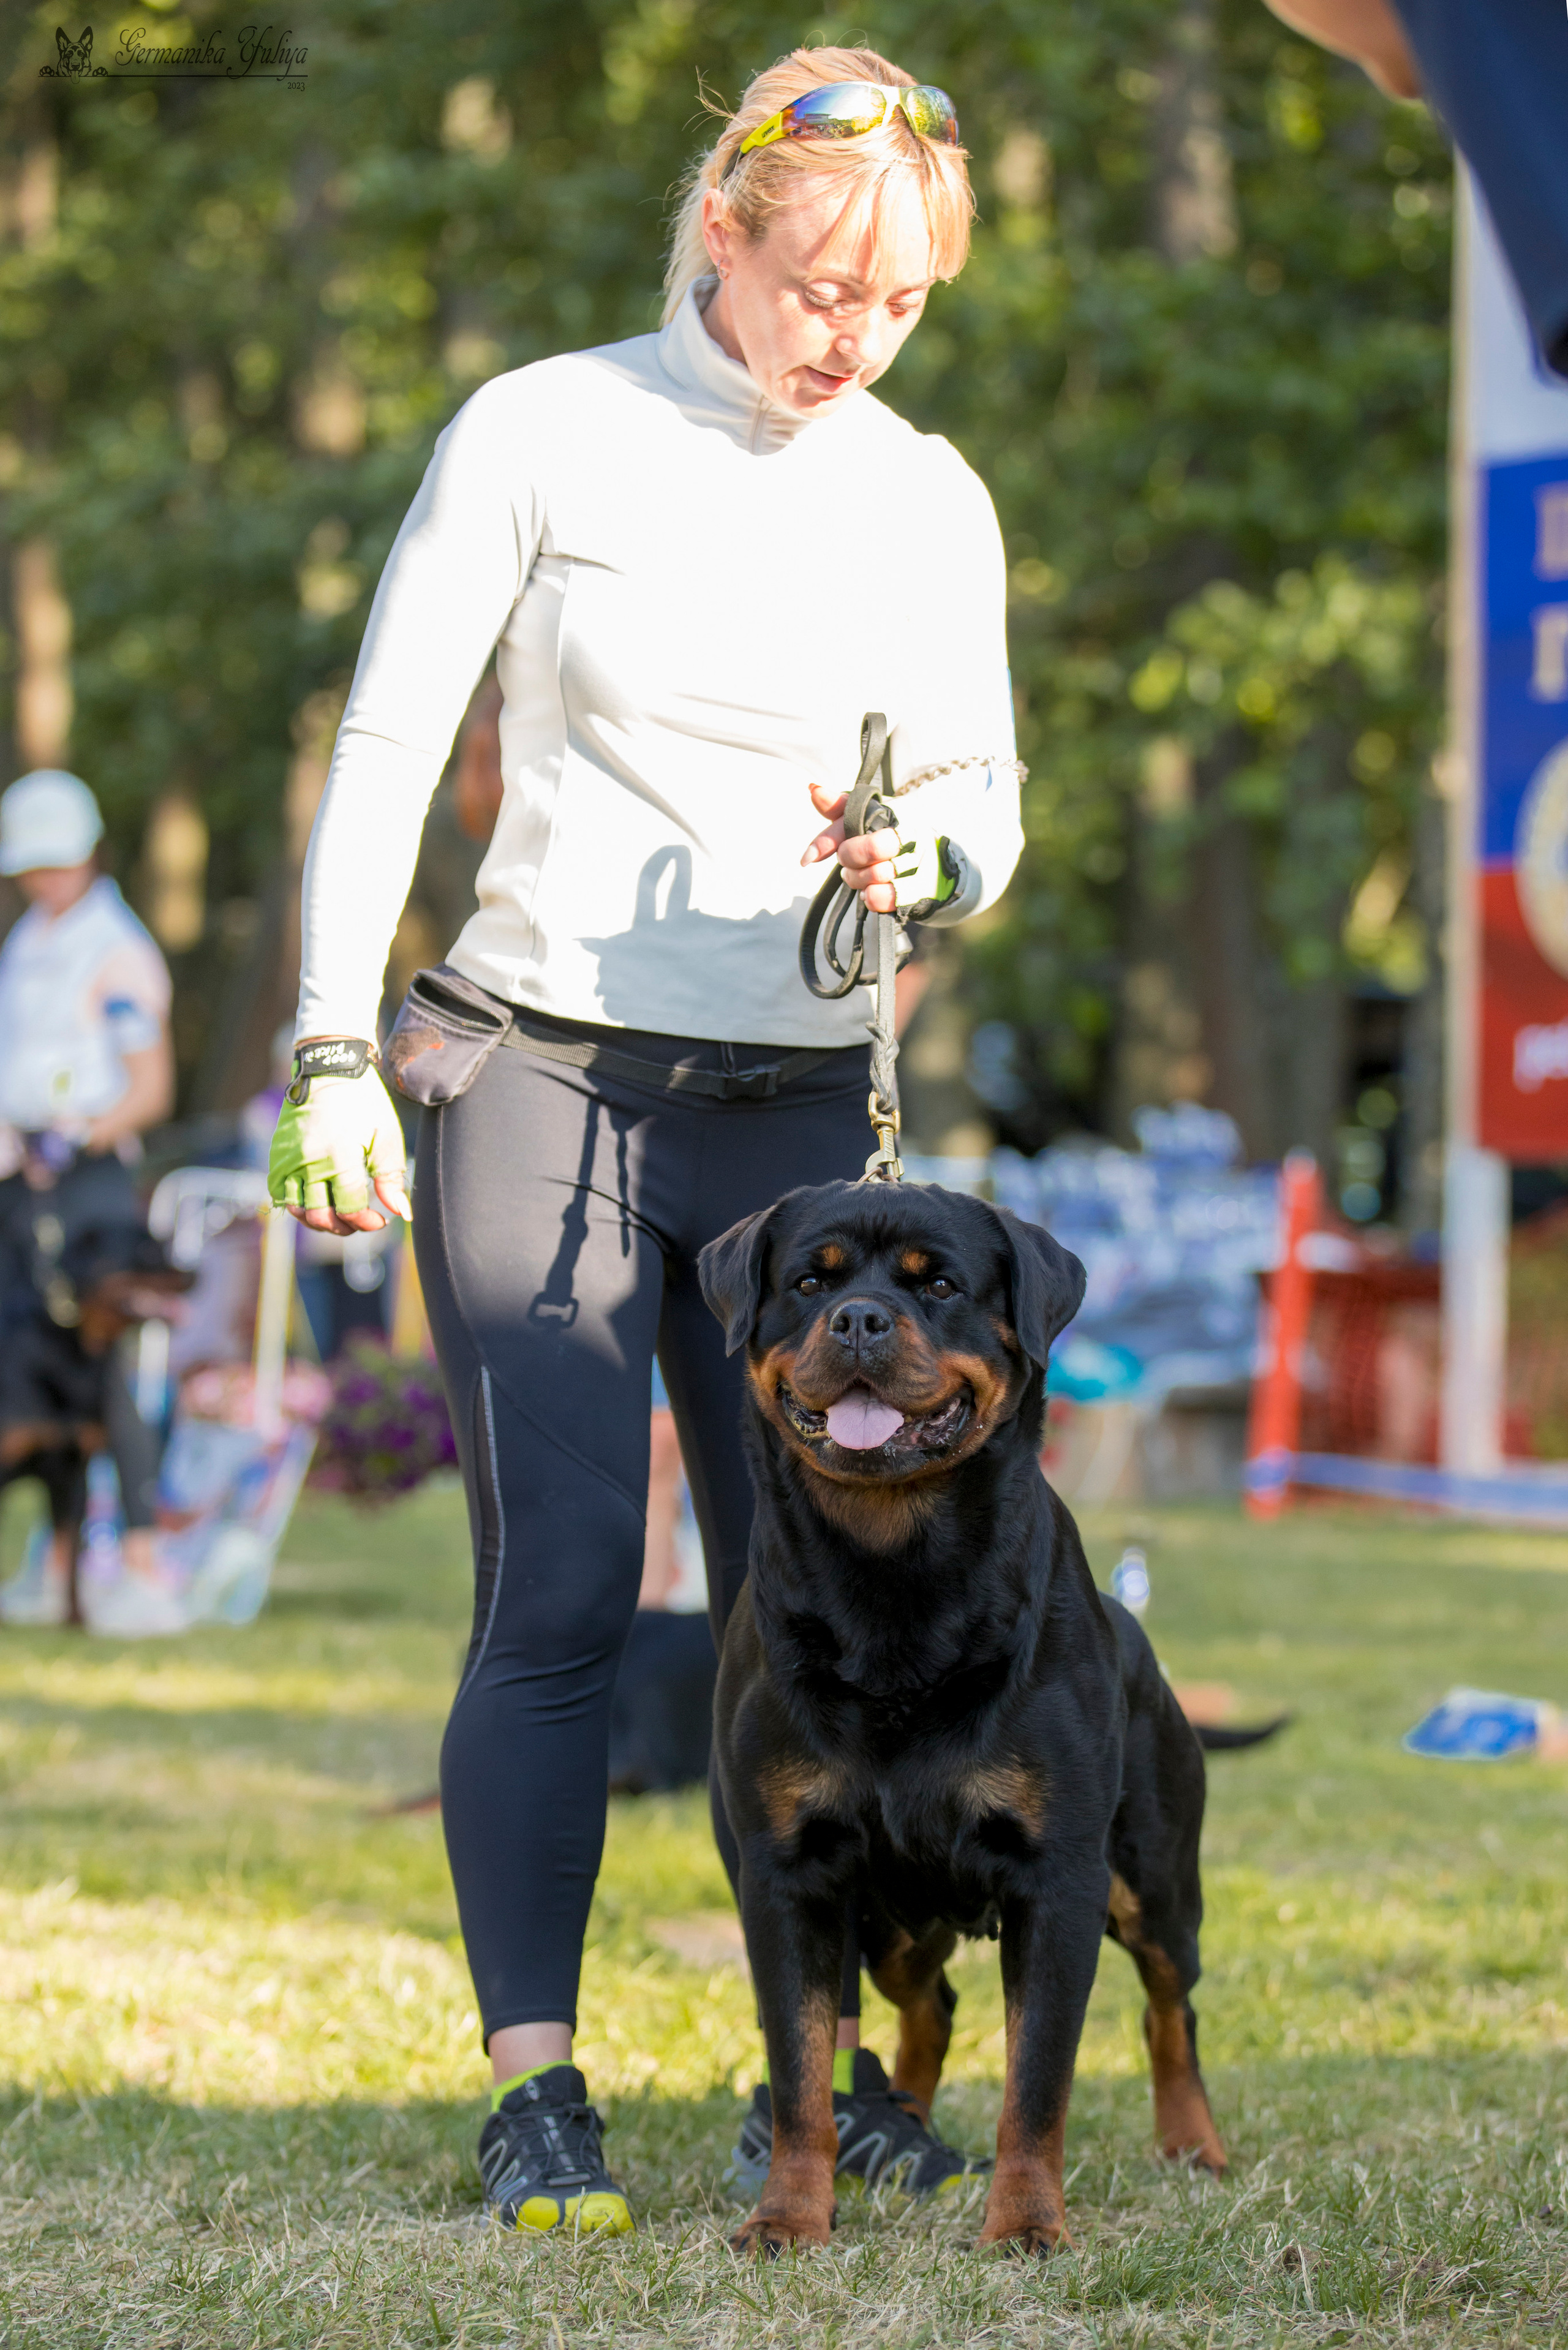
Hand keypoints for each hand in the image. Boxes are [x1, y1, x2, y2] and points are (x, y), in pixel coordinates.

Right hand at [268, 1065, 410, 1235]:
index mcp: (340, 1158)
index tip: (380, 1220)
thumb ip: (391, 1178)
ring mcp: (289, 1159)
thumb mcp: (387, 1137)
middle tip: (358, 1221)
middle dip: (343, 1227)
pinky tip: (314, 1200)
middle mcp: (309, 1162)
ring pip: (297, 1210)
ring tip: (337, 1214)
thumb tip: (402, 1213)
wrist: (330, 1069)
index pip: (349, 1209)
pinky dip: (295, 1204)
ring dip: (318, 1220)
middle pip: (320, 1216)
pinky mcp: (277, 1154)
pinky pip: (278, 1192)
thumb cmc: (364, 1102)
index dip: (366, 1222)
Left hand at [801, 783, 962, 917]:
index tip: (807, 858)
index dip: (828, 840)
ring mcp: (915, 866)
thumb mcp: (870, 817)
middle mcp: (909, 837)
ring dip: (858, 879)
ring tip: (862, 875)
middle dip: (849, 858)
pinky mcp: (916, 893)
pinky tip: (872, 890)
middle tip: (849, 861)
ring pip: (871, 876)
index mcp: (896, 814)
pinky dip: (870, 896)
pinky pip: (879, 898)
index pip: (854, 819)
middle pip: (865, 850)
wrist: (936, 867)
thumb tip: (813, 788)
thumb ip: (841, 807)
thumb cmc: (895, 837)